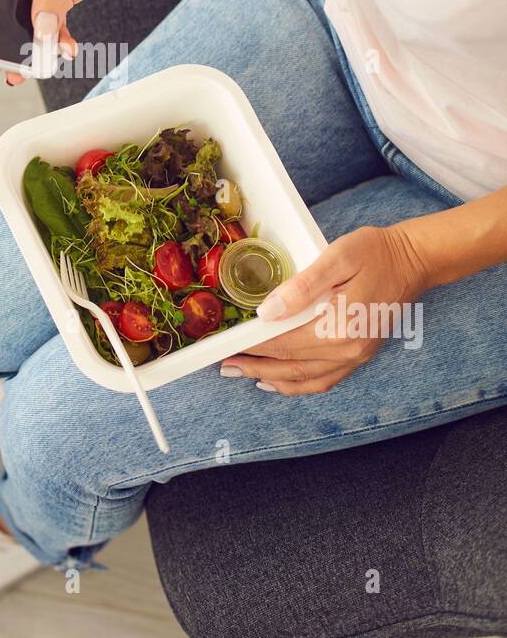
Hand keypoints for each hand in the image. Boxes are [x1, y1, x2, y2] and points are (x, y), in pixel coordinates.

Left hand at [220, 224, 430, 394]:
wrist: (414, 259)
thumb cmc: (375, 252)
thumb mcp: (337, 257)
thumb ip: (301, 287)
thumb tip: (267, 311)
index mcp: (338, 327)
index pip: (283, 343)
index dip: (252, 346)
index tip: (226, 346)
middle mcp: (348, 350)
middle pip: (290, 366)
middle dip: (254, 365)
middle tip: (224, 365)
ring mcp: (356, 356)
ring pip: (305, 380)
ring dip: (271, 380)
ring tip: (242, 374)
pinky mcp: (361, 354)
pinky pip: (325, 380)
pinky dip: (299, 386)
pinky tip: (279, 382)